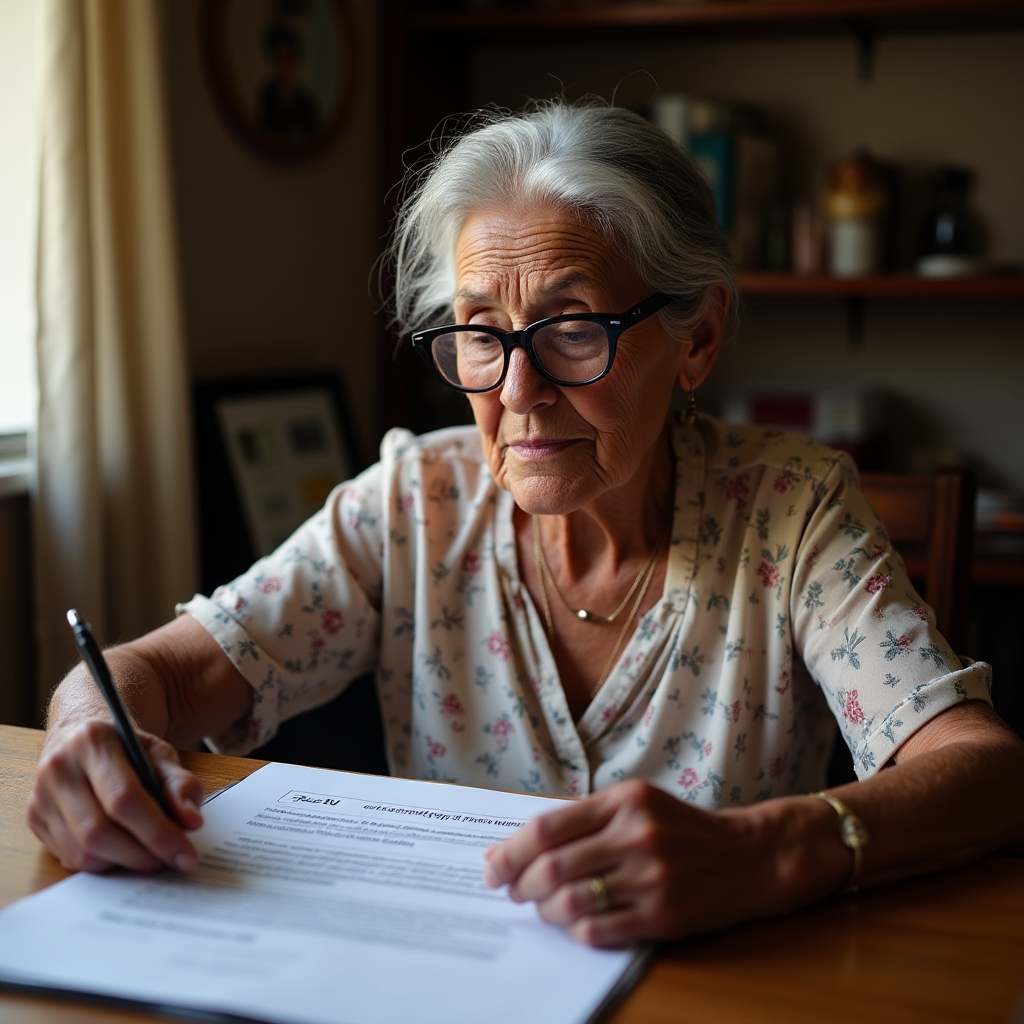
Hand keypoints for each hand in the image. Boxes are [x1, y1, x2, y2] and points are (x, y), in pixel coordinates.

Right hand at [27, 717, 205, 873]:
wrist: (82, 736)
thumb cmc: (126, 747)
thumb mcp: (159, 753)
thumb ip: (180, 784)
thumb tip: (192, 822)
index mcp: (92, 741)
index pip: (125, 799)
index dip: (159, 833)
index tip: (187, 854)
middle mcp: (58, 768)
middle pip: (98, 832)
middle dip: (142, 855)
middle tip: (172, 861)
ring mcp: (41, 796)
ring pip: (82, 851)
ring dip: (124, 863)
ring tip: (152, 856)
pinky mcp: (34, 819)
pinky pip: (70, 857)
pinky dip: (104, 862)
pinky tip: (125, 852)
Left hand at [483, 779, 771, 947]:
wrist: (749, 857)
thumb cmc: (680, 829)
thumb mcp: (634, 804)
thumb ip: (579, 821)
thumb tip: (511, 847)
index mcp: (624, 801)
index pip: (548, 827)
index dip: (512, 851)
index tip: (493, 866)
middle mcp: (636, 835)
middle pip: (553, 866)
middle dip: (521, 884)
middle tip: (514, 891)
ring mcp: (651, 878)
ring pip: (571, 901)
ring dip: (545, 910)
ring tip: (543, 908)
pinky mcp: (664, 916)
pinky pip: (599, 930)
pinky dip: (575, 929)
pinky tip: (574, 923)